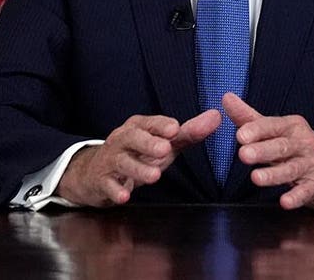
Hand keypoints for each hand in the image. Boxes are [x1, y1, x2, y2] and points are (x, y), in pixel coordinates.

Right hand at [56, 110, 220, 206]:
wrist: (97, 173)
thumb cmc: (138, 154)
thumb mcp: (163, 143)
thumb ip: (189, 132)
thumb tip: (216, 116)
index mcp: (138, 127)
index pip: (149, 123)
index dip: (161, 125)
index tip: (175, 128)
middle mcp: (122, 140)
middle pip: (132, 138)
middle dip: (148, 142)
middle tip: (165, 149)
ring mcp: (110, 161)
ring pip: (122, 162)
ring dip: (138, 169)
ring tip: (155, 176)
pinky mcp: (101, 181)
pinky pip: (107, 185)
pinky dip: (115, 191)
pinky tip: (125, 196)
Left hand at [223, 93, 313, 210]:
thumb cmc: (297, 149)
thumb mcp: (275, 131)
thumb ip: (249, 117)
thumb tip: (226, 97)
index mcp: (291, 126)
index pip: (272, 126)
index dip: (257, 130)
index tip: (240, 135)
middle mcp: (303, 143)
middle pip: (281, 146)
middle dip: (262, 150)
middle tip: (244, 155)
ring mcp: (312, 164)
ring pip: (291, 169)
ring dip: (274, 174)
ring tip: (256, 178)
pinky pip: (307, 191)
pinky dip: (297, 196)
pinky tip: (285, 202)